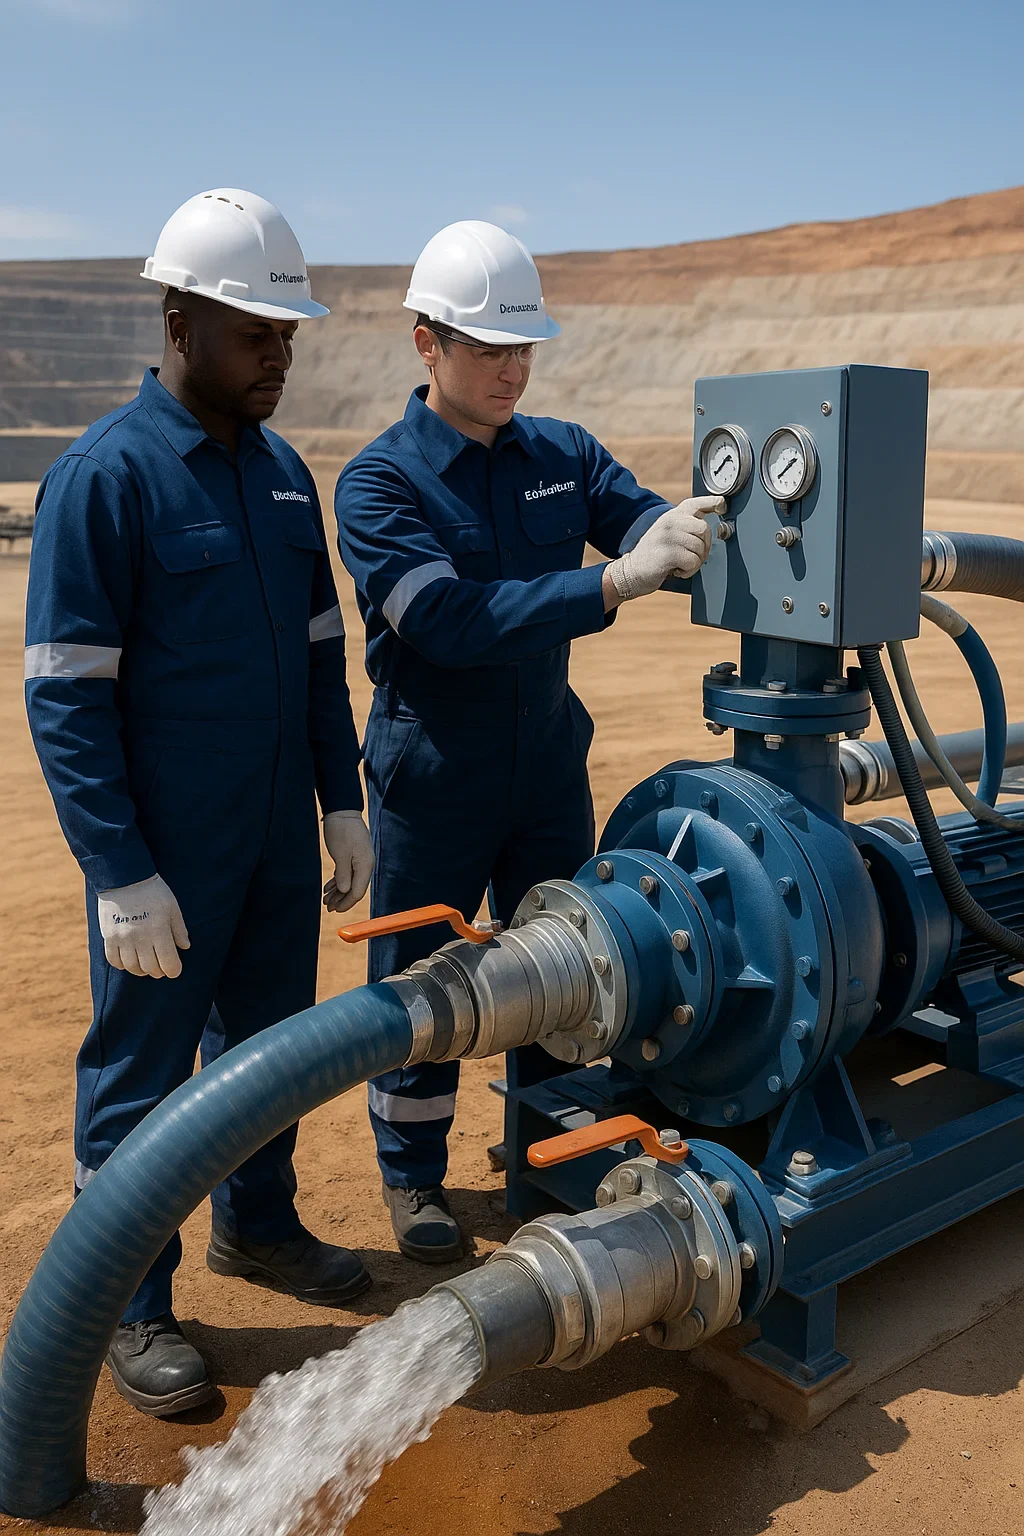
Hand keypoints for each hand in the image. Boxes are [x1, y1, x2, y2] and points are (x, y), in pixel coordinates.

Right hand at [96, 874, 189, 978]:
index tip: (175, 969)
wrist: (124, 878)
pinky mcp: (109, 936)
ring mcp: (122, 939)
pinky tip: (130, 961)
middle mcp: (140, 938)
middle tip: (162, 967)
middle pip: (150, 968)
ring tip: (146, 965)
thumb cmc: (153, 891)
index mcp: (159, 931)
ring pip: (132, 967)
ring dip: (142, 971)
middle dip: (159, 971)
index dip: (174, 970)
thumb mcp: (172, 907)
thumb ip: (179, 929)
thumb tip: (185, 947)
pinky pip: (114, 960)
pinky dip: (123, 965)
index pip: (168, 963)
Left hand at [322, 810, 374, 913]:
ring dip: (338, 892)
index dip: (346, 903)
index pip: (358, 891)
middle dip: (341, 900)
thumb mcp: (340, 853)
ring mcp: (360, 860)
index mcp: (365, 865)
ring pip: (350, 882)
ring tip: (325, 899)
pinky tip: (329, 888)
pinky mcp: (353, 855)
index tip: (334, 910)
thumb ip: (343, 874)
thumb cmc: (341, 830)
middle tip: (327, 907)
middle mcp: (365, 864)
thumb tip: (344, 891)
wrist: (342, 810)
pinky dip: (338, 881)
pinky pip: (347, 873)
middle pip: (355, 888)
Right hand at [606, 496, 722, 601]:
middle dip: (703, 547)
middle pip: (704, 529)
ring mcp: (667, 536)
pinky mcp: (667, 553)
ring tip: (680, 563)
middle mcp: (669, 522)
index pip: (696, 503)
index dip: (713, 503)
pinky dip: (688, 571)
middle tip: (691, 555)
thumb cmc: (655, 555)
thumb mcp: (669, 533)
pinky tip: (677, 570)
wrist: (632, 571)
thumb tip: (710, 528)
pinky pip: (692, 562)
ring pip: (700, 548)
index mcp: (672, 516)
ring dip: (695, 562)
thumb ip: (686, 527)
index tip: (722, 506)